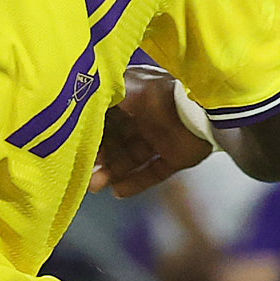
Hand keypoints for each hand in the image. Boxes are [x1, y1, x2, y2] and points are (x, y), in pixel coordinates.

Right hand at [91, 66, 212, 197]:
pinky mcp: (177, 156)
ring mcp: (163, 137)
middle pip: (118, 141)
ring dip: (114, 172)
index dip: (95, 133)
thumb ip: (101, 96)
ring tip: (96, 186)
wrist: (200, 108)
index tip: (80, 146)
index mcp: (135, 96)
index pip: (108, 117)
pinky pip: (154, 172)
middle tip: (86, 173)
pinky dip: (137, 183)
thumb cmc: (159, 94)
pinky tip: (119, 192)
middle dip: (101, 158)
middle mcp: (147, 116)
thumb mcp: (123, 88)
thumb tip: (80, 102)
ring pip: (132, 158)